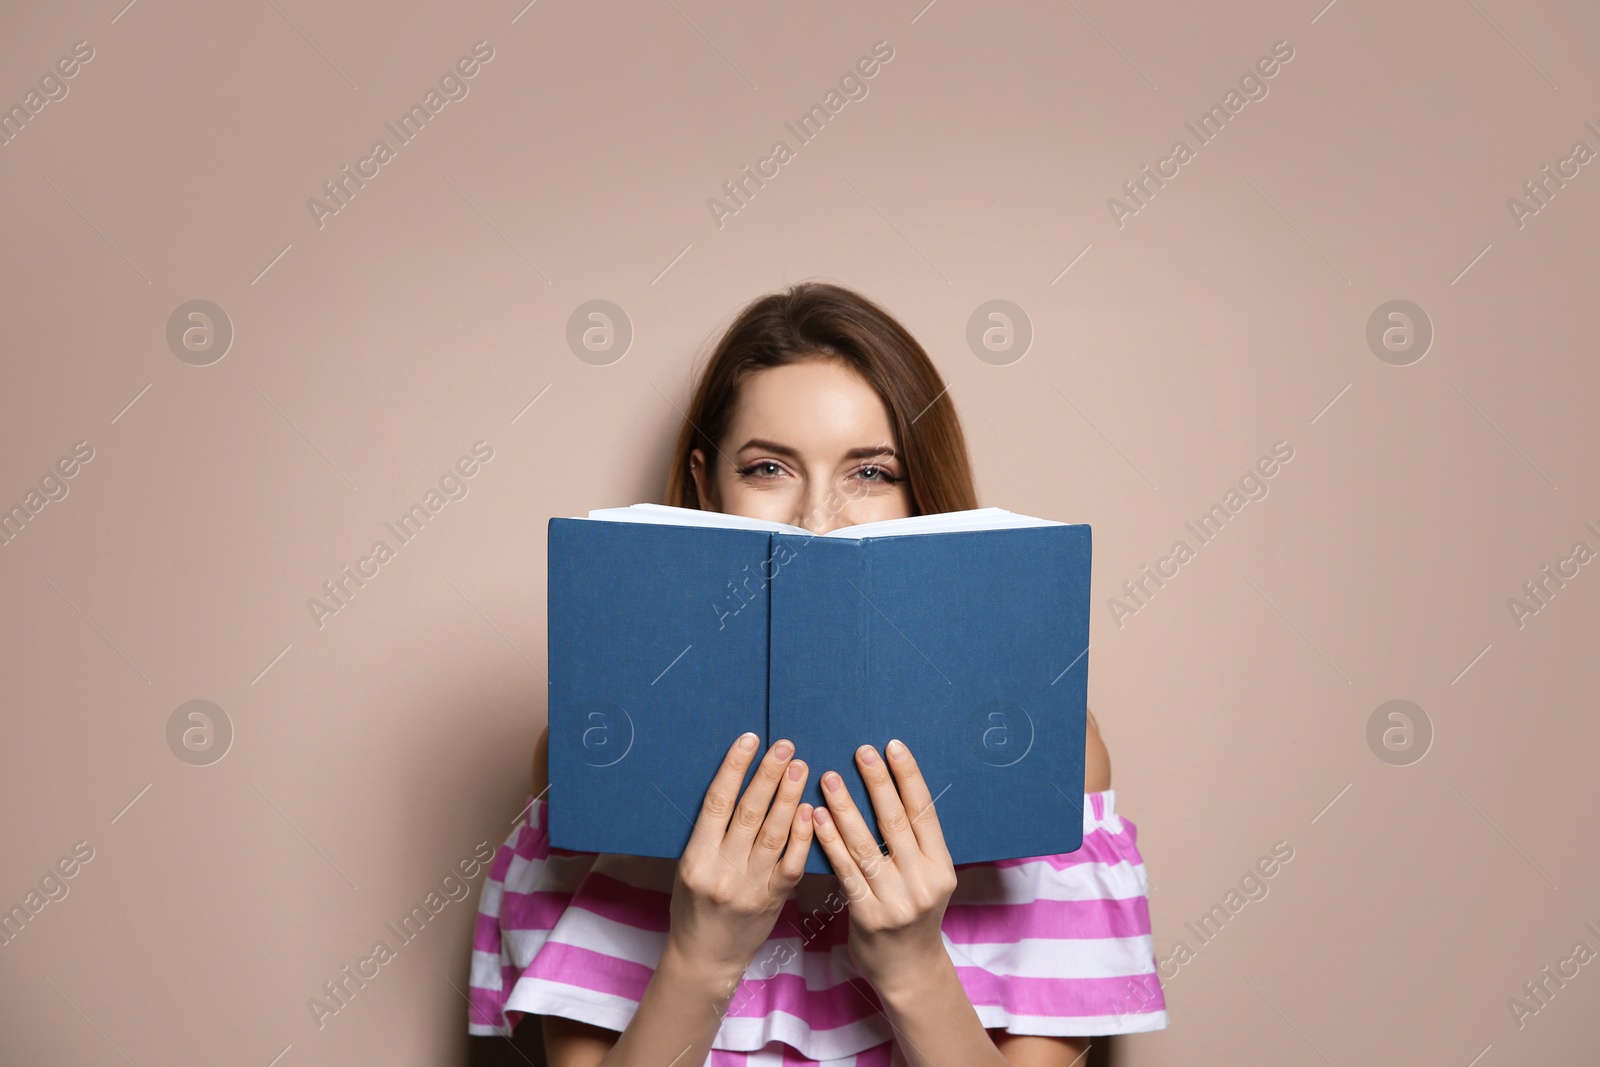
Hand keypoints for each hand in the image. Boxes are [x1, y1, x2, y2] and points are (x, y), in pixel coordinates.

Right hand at [666, 732, 814, 980]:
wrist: (706, 958)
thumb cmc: (693, 908)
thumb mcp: (687, 868)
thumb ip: (709, 835)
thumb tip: (736, 786)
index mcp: (695, 859)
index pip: (717, 803)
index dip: (734, 767)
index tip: (749, 740)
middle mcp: (722, 870)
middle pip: (748, 812)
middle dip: (768, 775)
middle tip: (784, 745)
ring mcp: (750, 887)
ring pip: (773, 833)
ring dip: (788, 796)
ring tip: (800, 766)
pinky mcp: (773, 900)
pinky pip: (791, 863)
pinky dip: (802, 835)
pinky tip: (809, 810)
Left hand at [812, 739, 956, 993]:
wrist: (908, 971)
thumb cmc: (913, 916)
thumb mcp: (927, 880)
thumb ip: (913, 845)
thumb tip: (889, 790)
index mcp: (941, 867)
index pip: (925, 812)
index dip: (909, 777)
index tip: (893, 746)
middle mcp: (923, 881)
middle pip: (896, 822)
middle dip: (878, 782)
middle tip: (861, 750)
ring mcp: (896, 900)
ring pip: (866, 844)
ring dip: (845, 806)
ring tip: (829, 777)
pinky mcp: (869, 915)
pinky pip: (845, 870)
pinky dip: (830, 841)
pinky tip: (816, 817)